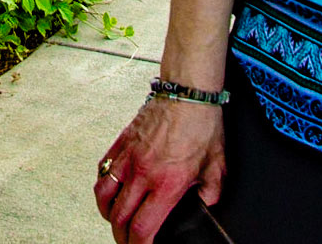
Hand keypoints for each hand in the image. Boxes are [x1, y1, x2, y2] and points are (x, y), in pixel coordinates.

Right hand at [93, 97, 224, 243]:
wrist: (186, 93)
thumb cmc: (202, 125)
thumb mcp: (218, 168)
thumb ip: (211, 193)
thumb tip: (205, 204)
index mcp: (167, 184)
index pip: (143, 227)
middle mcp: (143, 173)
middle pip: (119, 216)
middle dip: (121, 236)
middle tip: (128, 240)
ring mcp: (128, 157)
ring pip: (104, 194)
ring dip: (106, 213)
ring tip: (114, 219)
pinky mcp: (121, 141)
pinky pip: (103, 169)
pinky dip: (103, 185)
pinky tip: (110, 189)